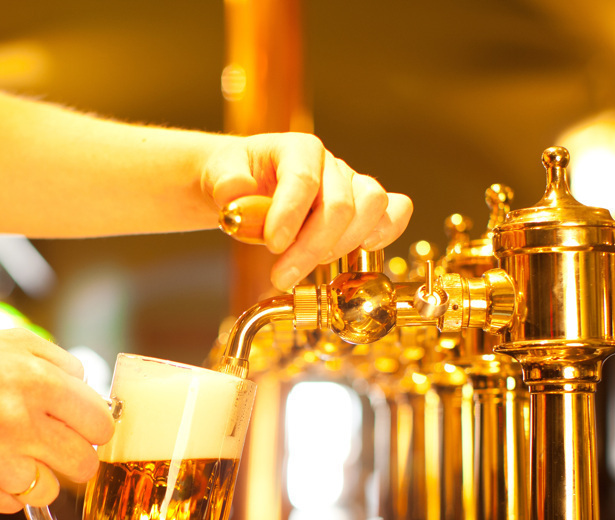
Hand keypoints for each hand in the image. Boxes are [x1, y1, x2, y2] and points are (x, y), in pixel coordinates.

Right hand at [0, 328, 114, 512]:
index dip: (93, 428)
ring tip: (15, 454)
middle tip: (55, 447)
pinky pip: (13, 504)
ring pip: (50, 491)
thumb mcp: (17, 342)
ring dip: (38, 477)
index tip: (83, 428)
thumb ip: (62, 363)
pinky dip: (6, 489)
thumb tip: (91, 393)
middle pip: (83, 465)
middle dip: (74, 457)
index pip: (101, 426)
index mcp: (40, 382)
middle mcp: (22, 422)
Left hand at [200, 132, 413, 290]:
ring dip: (343, 246)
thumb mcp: (220, 176)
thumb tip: (237, 194)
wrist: (247, 188)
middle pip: (340, 203)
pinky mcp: (363, 208)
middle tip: (282, 276)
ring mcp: (351, 185)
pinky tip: (362, 252)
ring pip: (371, 207)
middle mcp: (331, 165)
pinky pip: (393, 211)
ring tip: (310, 267)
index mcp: (298, 149)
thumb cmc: (238, 180)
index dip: (290, 215)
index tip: (273, 244)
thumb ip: (227, 185)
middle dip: (312, 247)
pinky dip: (386, 232)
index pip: (302, 179)